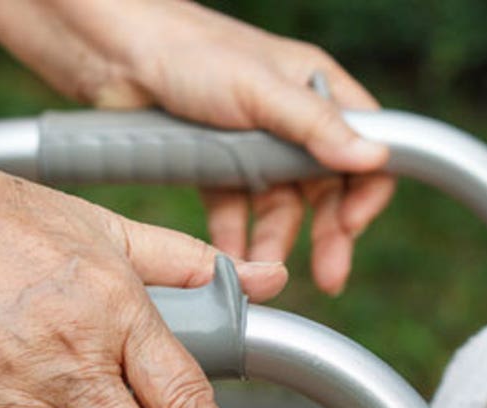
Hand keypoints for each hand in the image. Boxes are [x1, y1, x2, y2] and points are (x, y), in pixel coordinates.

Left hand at [0, 0, 396, 294]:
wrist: (114, 57)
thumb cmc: (189, 53)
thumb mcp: (259, 90)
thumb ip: (313, 127)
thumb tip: (371, 158)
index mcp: (314, 88)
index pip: (363, 145)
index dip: (365, 188)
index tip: (351, 226)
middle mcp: (288, 118)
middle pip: (325, 186)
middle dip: (328, 232)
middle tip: (329, 275)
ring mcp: (250, 144)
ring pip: (278, 205)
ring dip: (276, 241)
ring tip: (264, 271)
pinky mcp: (213, 165)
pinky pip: (234, 211)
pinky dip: (234, 237)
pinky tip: (230, 260)